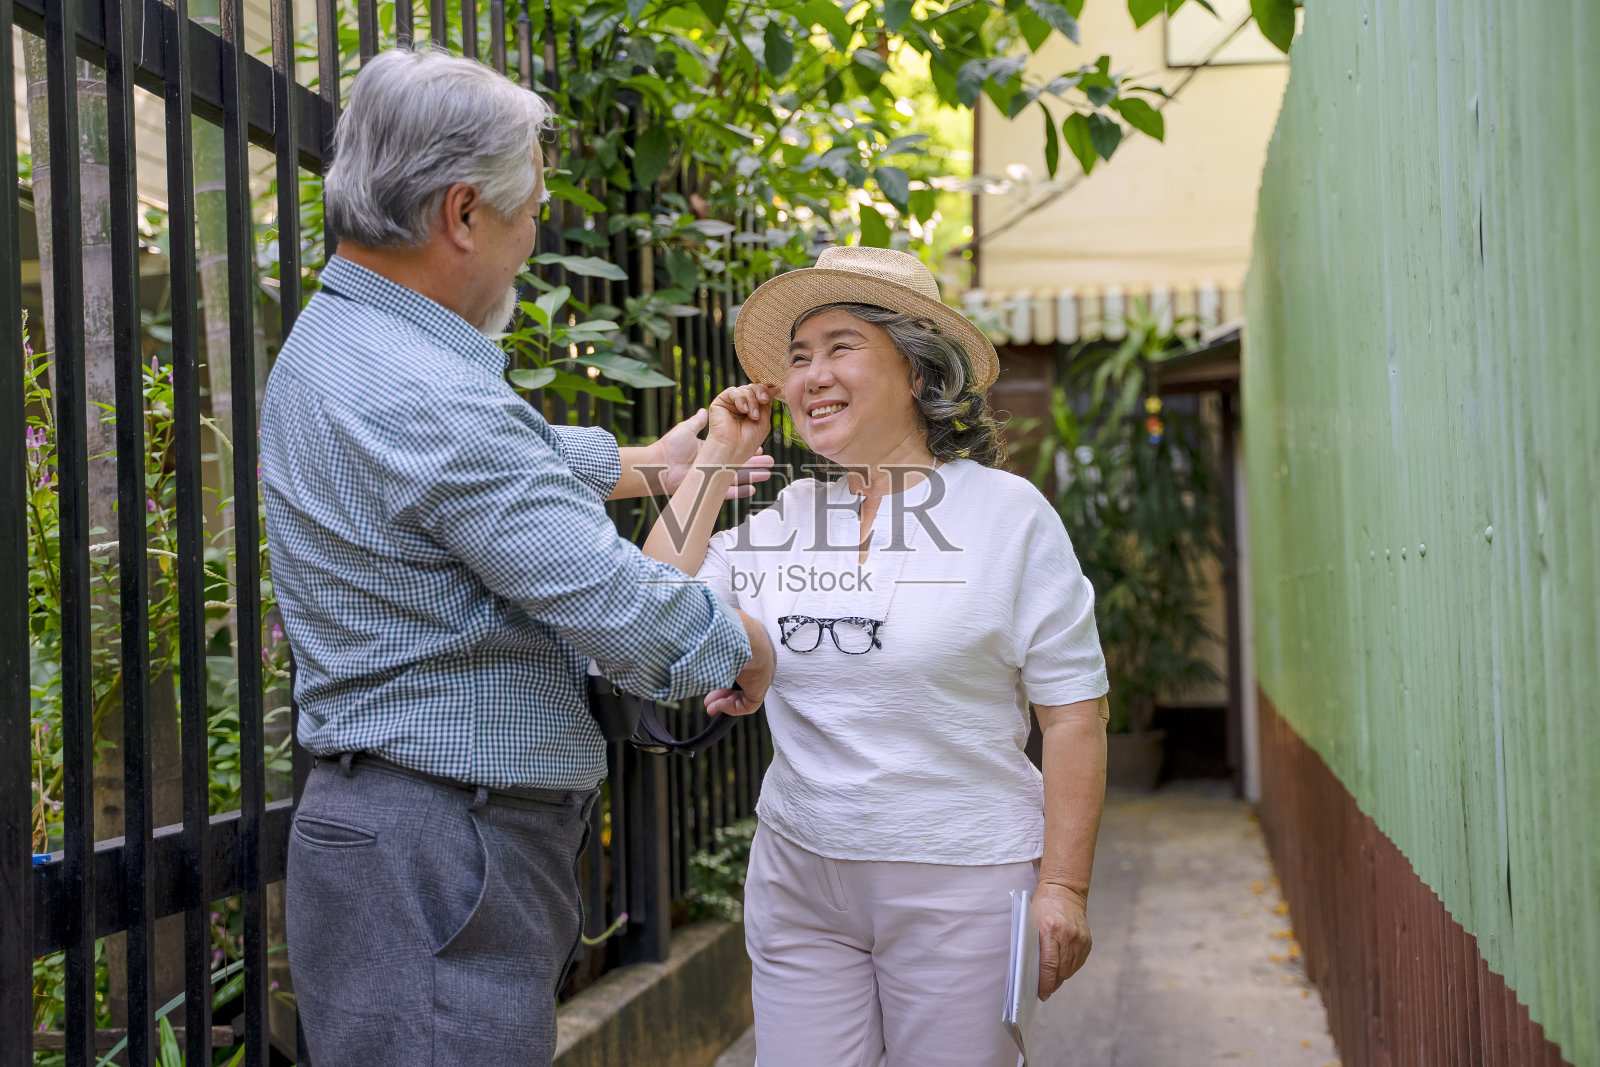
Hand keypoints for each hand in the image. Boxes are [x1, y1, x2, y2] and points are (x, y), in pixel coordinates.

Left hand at [654, 397, 773, 498]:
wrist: (658, 465)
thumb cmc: (669, 447)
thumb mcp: (686, 430)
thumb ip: (697, 422)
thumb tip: (702, 411)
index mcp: (710, 451)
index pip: (733, 449)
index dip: (746, 447)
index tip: (760, 446)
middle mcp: (713, 464)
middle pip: (739, 463)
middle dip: (756, 462)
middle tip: (771, 461)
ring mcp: (712, 476)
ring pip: (738, 477)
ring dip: (753, 475)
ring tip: (768, 473)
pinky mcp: (708, 488)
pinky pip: (729, 492)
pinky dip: (741, 491)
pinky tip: (753, 488)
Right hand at [704, 384, 773, 463]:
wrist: (734, 448)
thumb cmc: (749, 439)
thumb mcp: (764, 419)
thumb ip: (767, 403)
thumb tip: (774, 387)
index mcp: (751, 409)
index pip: (759, 392)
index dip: (766, 390)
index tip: (775, 390)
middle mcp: (741, 405)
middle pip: (752, 388)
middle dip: (761, 392)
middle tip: (764, 401)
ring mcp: (730, 403)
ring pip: (744, 389)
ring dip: (752, 401)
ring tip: (753, 415)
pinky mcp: (720, 402)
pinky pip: (733, 392)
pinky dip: (741, 399)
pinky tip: (743, 410)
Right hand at [705, 611, 772, 717]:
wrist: (743, 636)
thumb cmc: (727, 631)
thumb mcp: (716, 639)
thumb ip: (710, 648)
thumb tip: (692, 649)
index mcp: (750, 646)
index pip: (739, 666)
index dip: (722, 676)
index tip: (709, 679)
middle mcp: (758, 661)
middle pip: (740, 683)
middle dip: (721, 692)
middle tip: (708, 700)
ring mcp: (761, 675)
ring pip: (744, 694)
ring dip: (725, 702)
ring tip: (710, 706)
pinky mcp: (761, 688)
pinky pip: (748, 704)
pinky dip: (732, 707)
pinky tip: (719, 704)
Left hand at [1035, 882, 1091, 999]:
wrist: (1064, 891)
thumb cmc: (1043, 906)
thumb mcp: (1032, 922)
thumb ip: (1033, 945)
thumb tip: (1031, 971)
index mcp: (1051, 930)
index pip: (1049, 965)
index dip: (1045, 983)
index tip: (1041, 994)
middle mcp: (1068, 936)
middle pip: (1061, 970)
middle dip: (1052, 984)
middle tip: (1044, 992)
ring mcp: (1080, 939)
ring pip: (1071, 969)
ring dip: (1061, 977)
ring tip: (1052, 982)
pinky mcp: (1087, 941)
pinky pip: (1078, 962)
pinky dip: (1069, 968)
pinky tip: (1062, 970)